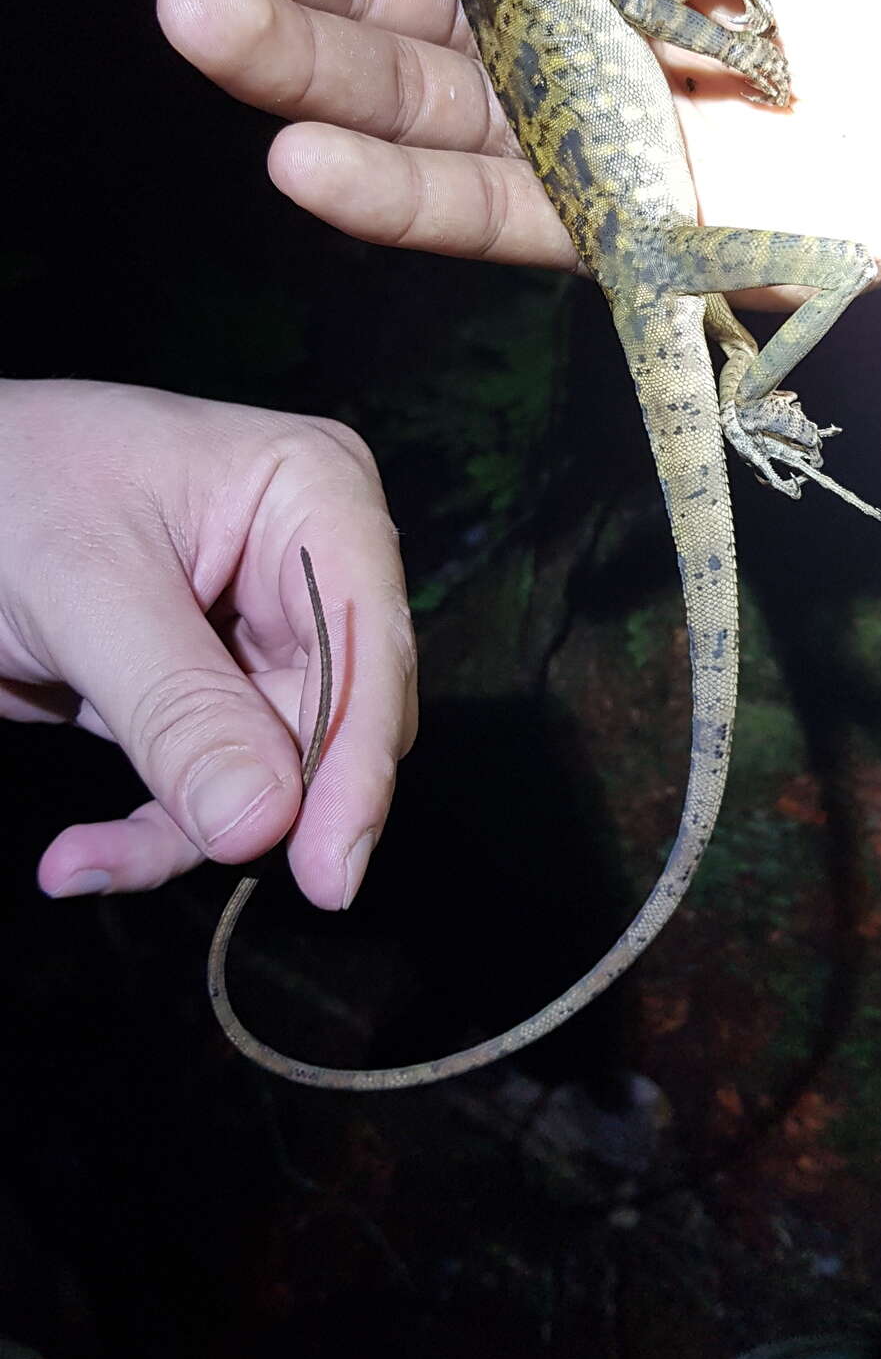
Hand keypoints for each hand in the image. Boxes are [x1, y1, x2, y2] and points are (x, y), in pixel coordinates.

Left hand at [1, 382, 414, 904]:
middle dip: (270, 803)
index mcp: (314, 497)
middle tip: (211, 856)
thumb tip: (262, 822)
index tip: (329, 870)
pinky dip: (151, 833)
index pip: (366, 643)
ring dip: (187, 832)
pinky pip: (212, 790)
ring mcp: (261, 637)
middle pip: (339, 721)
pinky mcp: (208, 696)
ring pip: (277, 777)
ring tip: (84, 860)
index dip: (356, 762)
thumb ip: (179, 706)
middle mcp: (309, 567)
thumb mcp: (87, 590)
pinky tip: (78, 856)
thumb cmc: (6, 487)